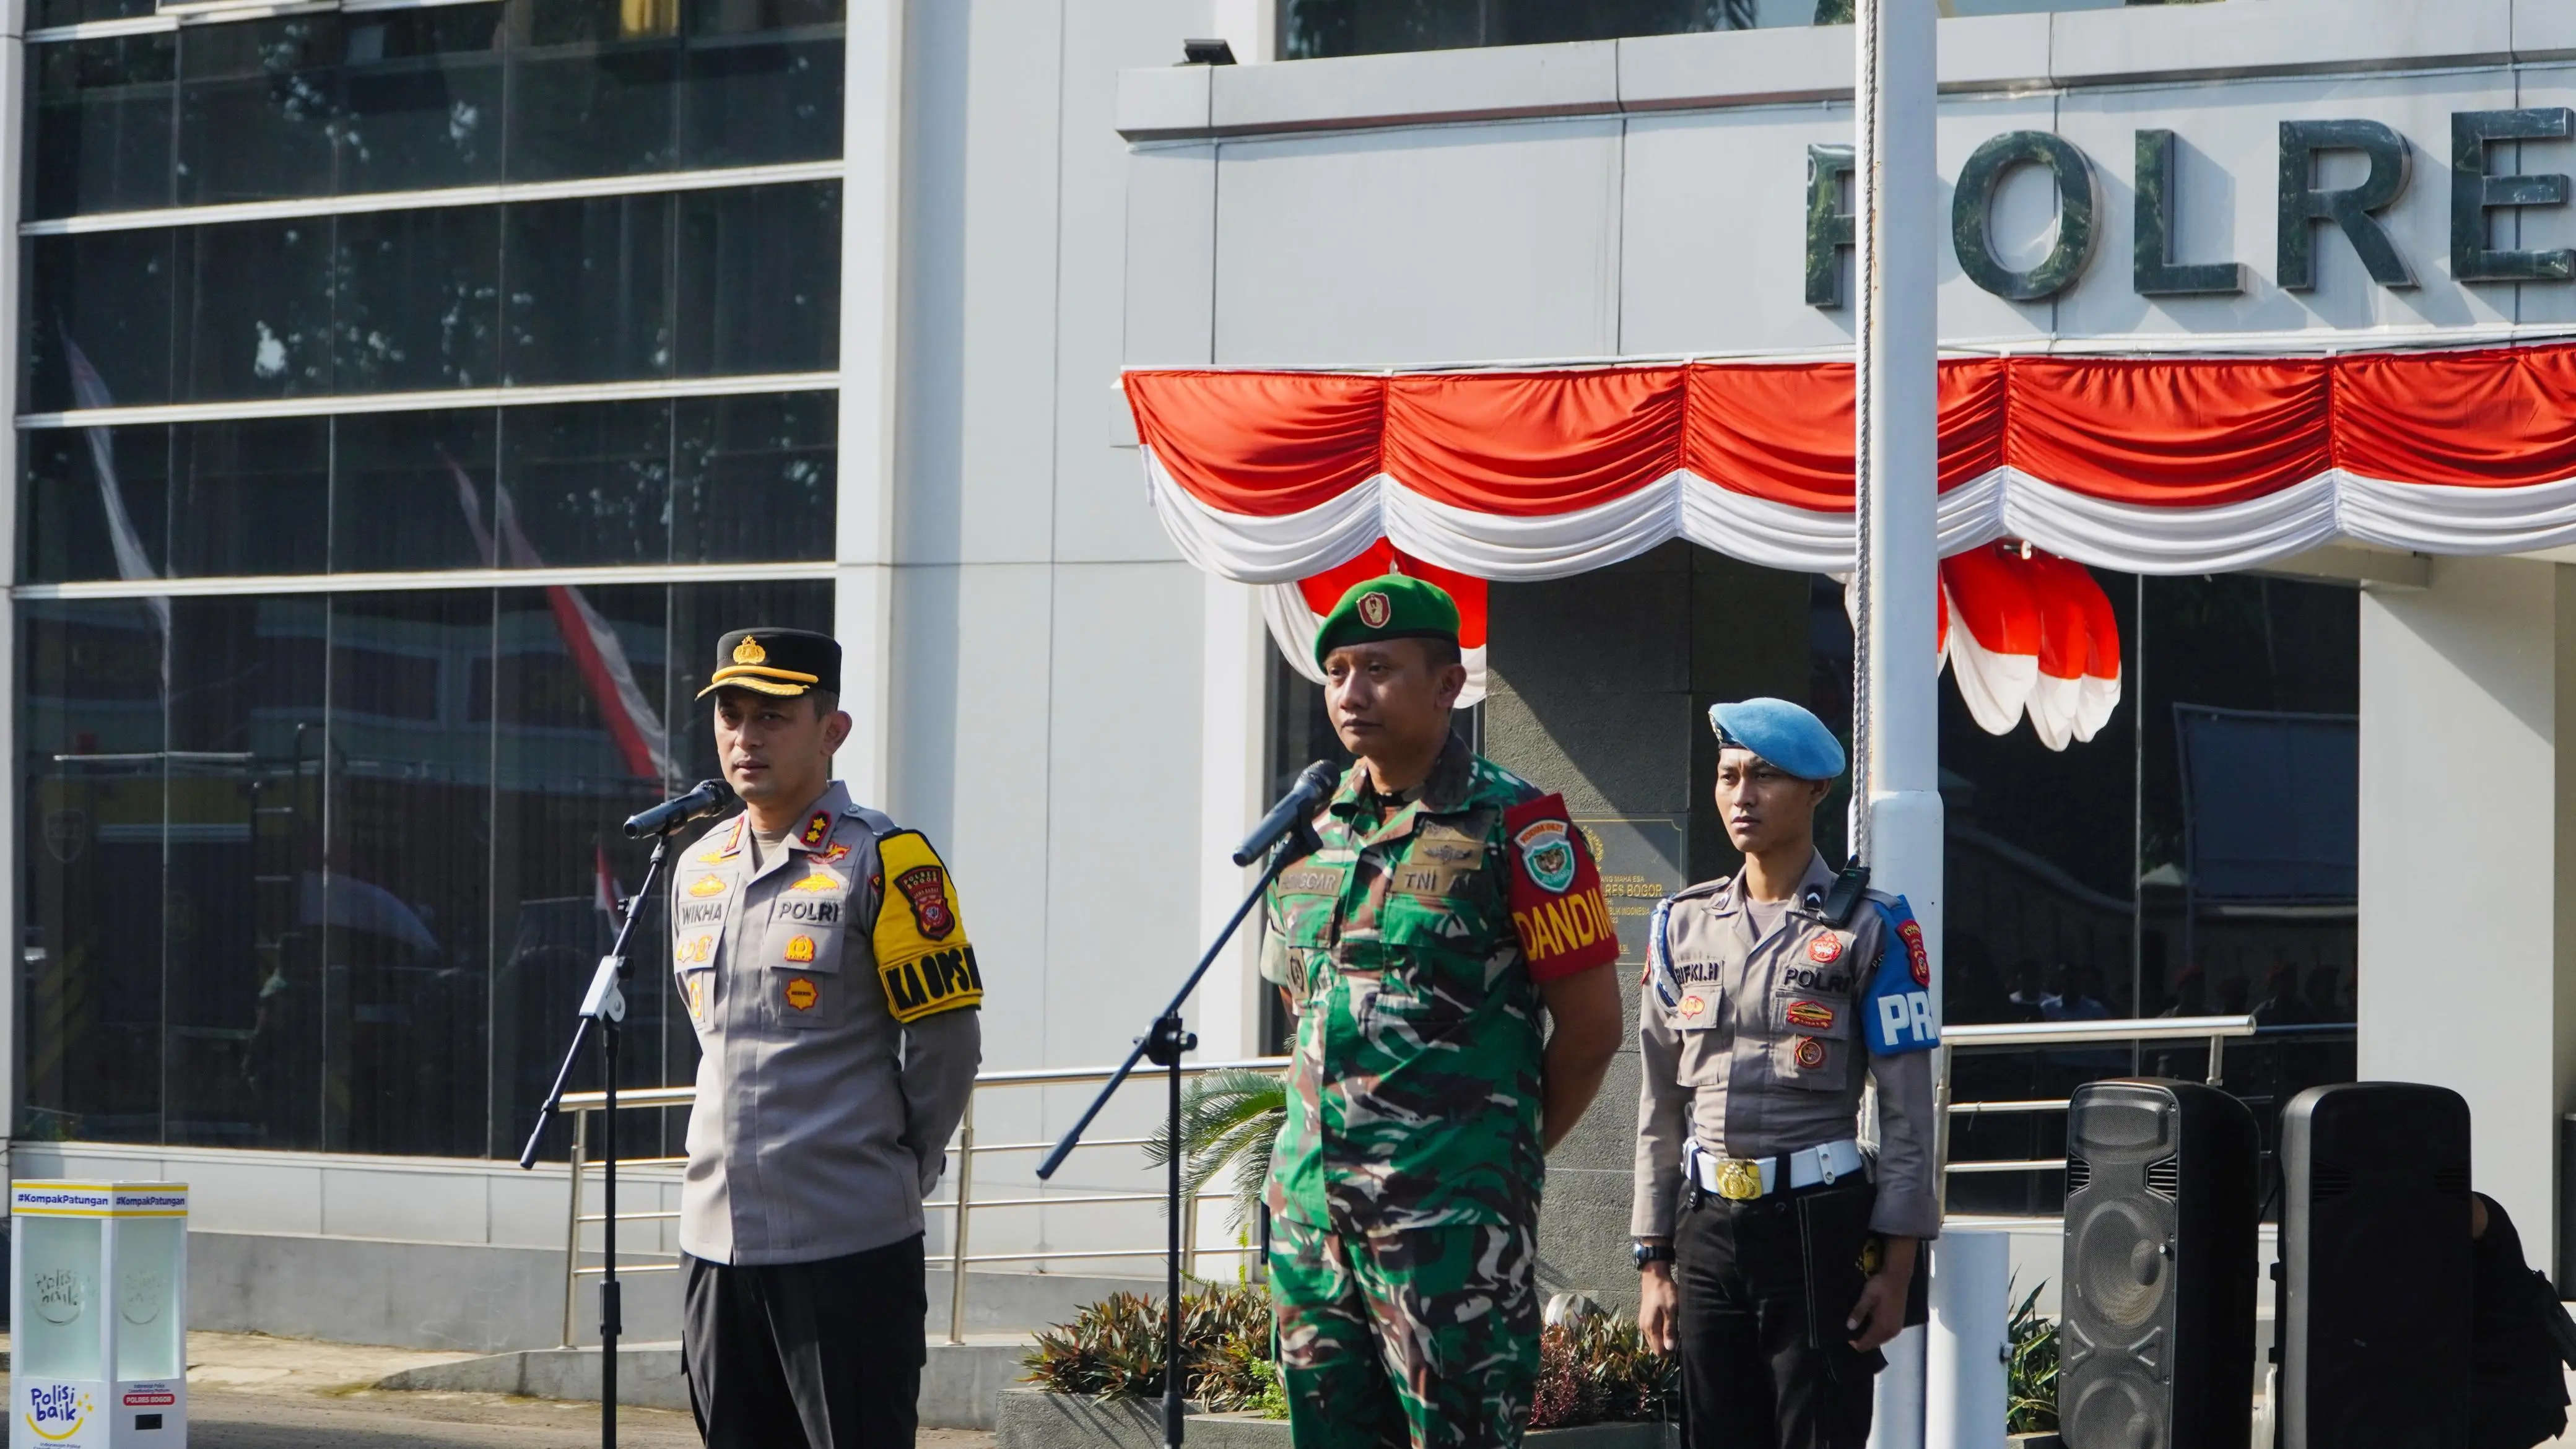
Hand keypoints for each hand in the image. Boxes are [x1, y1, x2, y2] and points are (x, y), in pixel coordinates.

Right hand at [1638, 1262, 1678, 1352]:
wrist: (1654, 1276)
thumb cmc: (1665, 1292)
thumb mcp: (1671, 1310)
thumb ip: (1670, 1329)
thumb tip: (1670, 1348)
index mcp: (1650, 1328)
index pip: (1659, 1352)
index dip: (1671, 1351)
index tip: (1681, 1343)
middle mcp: (1644, 1328)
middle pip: (1655, 1349)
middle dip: (1667, 1347)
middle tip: (1679, 1336)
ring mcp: (1643, 1324)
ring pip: (1654, 1341)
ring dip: (1664, 1340)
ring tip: (1675, 1330)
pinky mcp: (1645, 1319)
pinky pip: (1652, 1334)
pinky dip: (1660, 1334)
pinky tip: (1669, 1325)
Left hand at [1846, 1236, 1916, 1352]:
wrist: (1898, 1277)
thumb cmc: (1881, 1286)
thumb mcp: (1867, 1297)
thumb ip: (1858, 1312)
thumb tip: (1849, 1327)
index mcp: (1883, 1327)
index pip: (1866, 1344)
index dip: (1855, 1342)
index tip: (1846, 1333)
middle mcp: (1891, 1332)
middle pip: (1873, 1345)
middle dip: (1861, 1341)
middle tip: (1851, 1328)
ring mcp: (1896, 1328)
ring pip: (1879, 1341)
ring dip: (1869, 1337)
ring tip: (1859, 1326)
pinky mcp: (1899, 1323)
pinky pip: (1885, 1335)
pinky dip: (1877, 1334)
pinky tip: (1870, 1324)